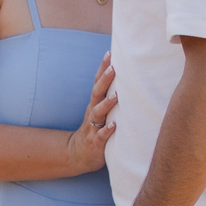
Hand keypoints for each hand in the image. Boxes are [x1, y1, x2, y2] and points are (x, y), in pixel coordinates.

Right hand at [64, 55, 116, 175]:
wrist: (79, 153)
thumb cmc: (96, 128)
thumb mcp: (101, 111)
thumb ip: (110, 96)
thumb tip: (126, 78)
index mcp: (95, 103)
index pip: (98, 82)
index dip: (103, 67)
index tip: (110, 52)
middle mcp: (93, 112)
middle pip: (97, 93)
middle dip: (105, 80)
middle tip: (114, 68)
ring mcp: (93, 126)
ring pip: (98, 112)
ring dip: (107, 103)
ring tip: (116, 95)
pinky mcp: (96, 142)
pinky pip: (101, 135)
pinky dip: (107, 130)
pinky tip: (114, 125)